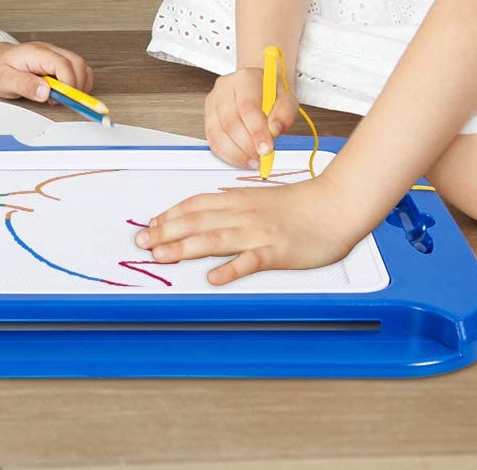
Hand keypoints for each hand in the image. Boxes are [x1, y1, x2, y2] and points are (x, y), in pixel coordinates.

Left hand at [0, 40, 92, 101]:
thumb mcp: (4, 81)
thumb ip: (25, 85)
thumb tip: (46, 92)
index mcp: (36, 53)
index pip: (63, 64)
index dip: (68, 84)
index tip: (63, 99)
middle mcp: (49, 50)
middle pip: (78, 63)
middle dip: (77, 85)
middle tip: (62, 100)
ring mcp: (55, 54)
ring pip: (81, 66)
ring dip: (78, 84)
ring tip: (61, 96)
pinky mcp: (58, 61)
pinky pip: (77, 70)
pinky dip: (77, 82)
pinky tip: (63, 92)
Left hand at [134, 175, 359, 284]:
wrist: (333, 206)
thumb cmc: (299, 205)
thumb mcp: (260, 198)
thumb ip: (235, 204)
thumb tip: (210, 207)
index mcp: (238, 200)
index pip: (195, 205)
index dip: (170, 215)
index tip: (150, 226)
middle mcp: (242, 214)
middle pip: (197, 222)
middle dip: (166, 232)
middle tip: (142, 243)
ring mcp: (258, 233)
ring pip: (214, 239)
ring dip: (184, 248)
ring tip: (162, 256)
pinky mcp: (276, 251)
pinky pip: (249, 261)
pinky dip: (230, 269)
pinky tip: (213, 278)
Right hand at [205, 67, 298, 168]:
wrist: (258, 87)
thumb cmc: (272, 94)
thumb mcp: (287, 99)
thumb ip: (284, 114)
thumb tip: (274, 130)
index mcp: (245, 79)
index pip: (247, 106)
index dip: (256, 131)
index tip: (266, 149)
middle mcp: (224, 87)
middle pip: (230, 122)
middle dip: (247, 146)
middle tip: (262, 157)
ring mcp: (213, 101)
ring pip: (218, 133)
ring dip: (237, 154)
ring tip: (254, 160)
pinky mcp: (208, 116)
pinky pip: (213, 141)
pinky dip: (228, 155)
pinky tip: (242, 159)